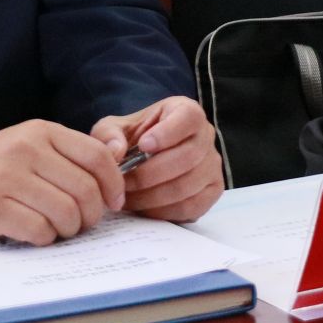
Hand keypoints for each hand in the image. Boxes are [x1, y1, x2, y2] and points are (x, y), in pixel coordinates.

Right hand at [0, 120, 122, 244]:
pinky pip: (38, 230)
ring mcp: (6, 178)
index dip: (113, 183)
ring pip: (65, 212)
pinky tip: (34, 234)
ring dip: (68, 229)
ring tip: (58, 230)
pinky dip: (44, 238)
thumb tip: (115, 172)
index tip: (114, 202)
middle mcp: (26, 150)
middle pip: (85, 189)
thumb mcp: (27, 146)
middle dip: (92, 214)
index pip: (97, 156)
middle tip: (82, 223)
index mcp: (41, 132)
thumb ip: (65, 155)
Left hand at [91, 96, 222, 222]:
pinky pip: (192, 206)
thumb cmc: (130, 141)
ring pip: (188, 185)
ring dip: (152, 196)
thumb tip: (117, 152)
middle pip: (188, 156)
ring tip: (128, 197)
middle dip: (150, 174)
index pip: (189, 117)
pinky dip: (164, 211)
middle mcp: (206, 135)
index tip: (143, 146)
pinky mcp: (213, 190)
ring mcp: (213, 164)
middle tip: (124, 182)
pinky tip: (145, 207)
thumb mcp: (112, 129)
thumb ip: (108, 135)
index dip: (168, 133)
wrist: (142, 162)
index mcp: (186, 111)